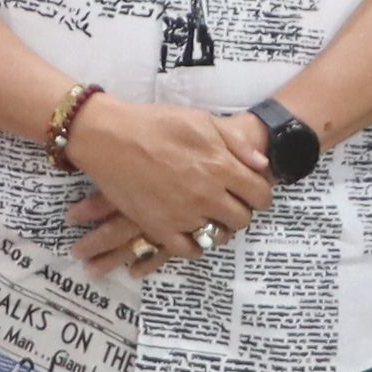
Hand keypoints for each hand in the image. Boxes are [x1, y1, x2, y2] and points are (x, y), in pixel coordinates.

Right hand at [60, 99, 272, 277]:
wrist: (110, 137)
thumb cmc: (156, 123)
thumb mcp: (202, 120)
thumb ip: (236, 143)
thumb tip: (261, 165)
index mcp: (220, 167)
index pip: (259, 194)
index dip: (261, 194)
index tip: (253, 193)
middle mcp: (206, 195)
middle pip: (242, 219)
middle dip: (242, 211)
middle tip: (231, 203)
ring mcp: (183, 214)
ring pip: (217, 236)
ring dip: (218, 227)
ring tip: (210, 216)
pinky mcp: (159, 227)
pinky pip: (188, 250)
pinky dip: (195, 246)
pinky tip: (193, 234)